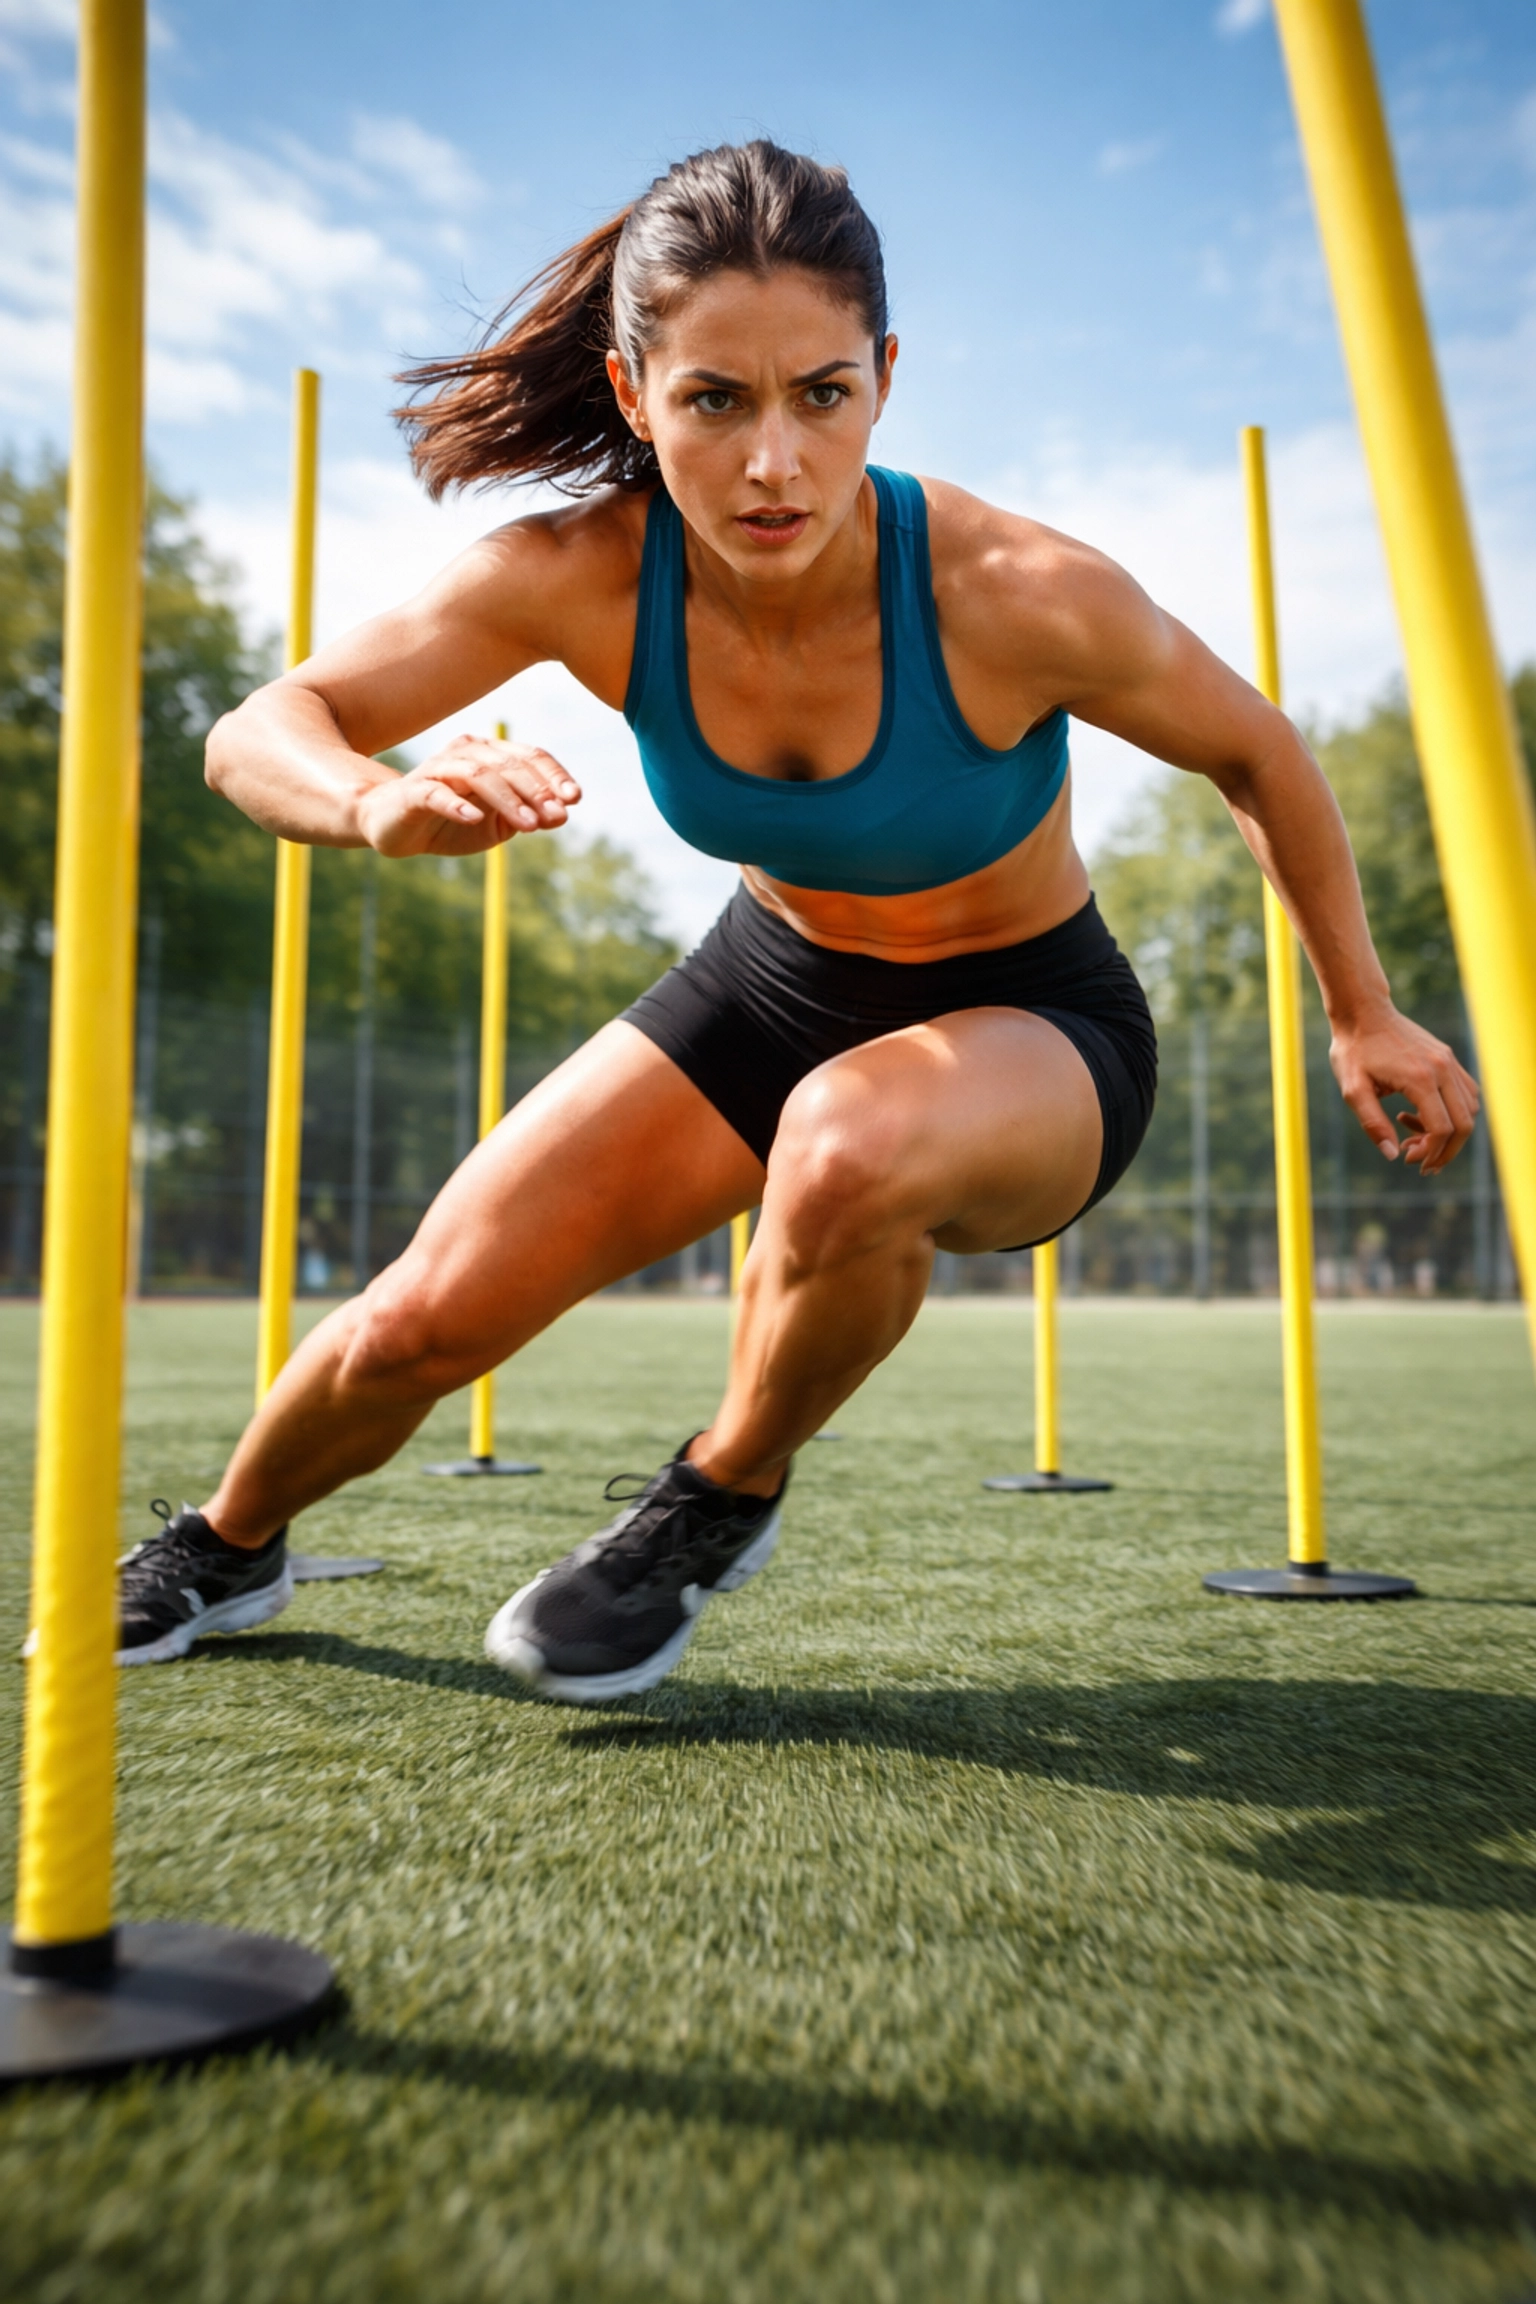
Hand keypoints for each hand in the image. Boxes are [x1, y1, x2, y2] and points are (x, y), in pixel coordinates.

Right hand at [354, 733, 580, 857]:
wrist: (397, 828)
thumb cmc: (452, 822)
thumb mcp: (498, 824)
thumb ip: (528, 817)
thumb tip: (562, 815)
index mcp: (491, 755)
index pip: (529, 756)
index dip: (554, 775)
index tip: (574, 799)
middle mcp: (467, 752)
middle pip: (508, 764)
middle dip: (536, 790)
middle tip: (556, 816)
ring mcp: (439, 769)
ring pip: (478, 775)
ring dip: (507, 799)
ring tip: (528, 825)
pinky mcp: (414, 790)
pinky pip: (436, 793)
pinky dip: (457, 804)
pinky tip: (474, 818)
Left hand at [1329, 1007, 1479, 1177]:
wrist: (1363, 1013)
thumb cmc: (1353, 1051)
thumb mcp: (1352, 1090)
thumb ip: (1372, 1123)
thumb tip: (1392, 1155)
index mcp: (1420, 1078)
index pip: (1441, 1128)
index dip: (1429, 1152)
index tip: (1407, 1160)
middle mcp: (1442, 1069)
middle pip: (1464, 1123)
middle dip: (1446, 1151)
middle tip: (1422, 1165)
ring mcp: (1449, 1062)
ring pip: (1469, 1110)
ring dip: (1449, 1133)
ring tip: (1414, 1138)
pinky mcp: (1448, 1058)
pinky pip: (1465, 1093)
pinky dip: (1452, 1113)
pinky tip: (1419, 1116)